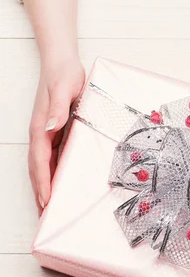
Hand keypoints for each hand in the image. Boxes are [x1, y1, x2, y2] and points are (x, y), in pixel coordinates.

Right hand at [29, 57, 84, 210]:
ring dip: (46, 184)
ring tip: (50, 205)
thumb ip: (58, 109)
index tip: (46, 200)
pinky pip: (52, 156)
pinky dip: (54, 171)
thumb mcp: (63, 89)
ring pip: (44, 164)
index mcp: (42, 127)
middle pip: (38, 168)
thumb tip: (51, 128)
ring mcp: (47, 132)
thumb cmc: (64, 75)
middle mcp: (42, 133)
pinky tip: (60, 181)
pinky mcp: (55, 130)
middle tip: (47, 214)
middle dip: (41, 191)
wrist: (62, 62)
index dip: (43, 182)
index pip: (40, 161)